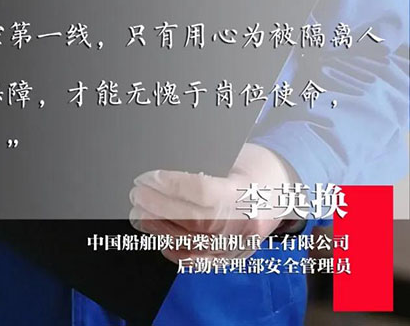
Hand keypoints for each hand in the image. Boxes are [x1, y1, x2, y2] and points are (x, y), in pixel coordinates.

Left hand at [128, 143, 297, 263]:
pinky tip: (157, 236)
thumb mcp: (233, 158)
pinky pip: (199, 262)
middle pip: (194, 221)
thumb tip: (163, 171)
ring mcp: (239, 246)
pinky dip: (174, 250)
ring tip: (140, 213)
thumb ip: (202, 166)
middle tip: (137, 195)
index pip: (203, 193)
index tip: (147, 177)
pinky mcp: (233, 258)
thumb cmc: (252, 168)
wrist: (282, 192)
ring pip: (193, 245)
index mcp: (245, 194)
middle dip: (159, 207)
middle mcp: (244, 225)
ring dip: (160, 229)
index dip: (171, 186)